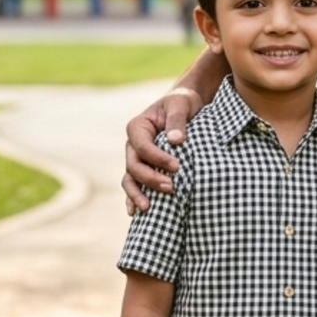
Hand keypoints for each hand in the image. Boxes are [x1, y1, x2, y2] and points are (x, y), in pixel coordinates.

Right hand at [123, 88, 201, 214]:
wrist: (185, 107)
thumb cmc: (183, 104)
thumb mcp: (181, 105)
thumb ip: (178, 121)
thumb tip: (176, 141)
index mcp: (138, 127)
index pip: (142, 146)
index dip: (157, 158)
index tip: (176, 167)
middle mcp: (133, 144)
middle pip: (134, 166)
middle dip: (150, 179)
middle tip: (171, 188)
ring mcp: (136, 158)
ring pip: (130, 178)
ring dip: (138, 193)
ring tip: (148, 208)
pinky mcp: (144, 168)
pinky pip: (135, 184)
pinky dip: (133, 198)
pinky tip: (136, 213)